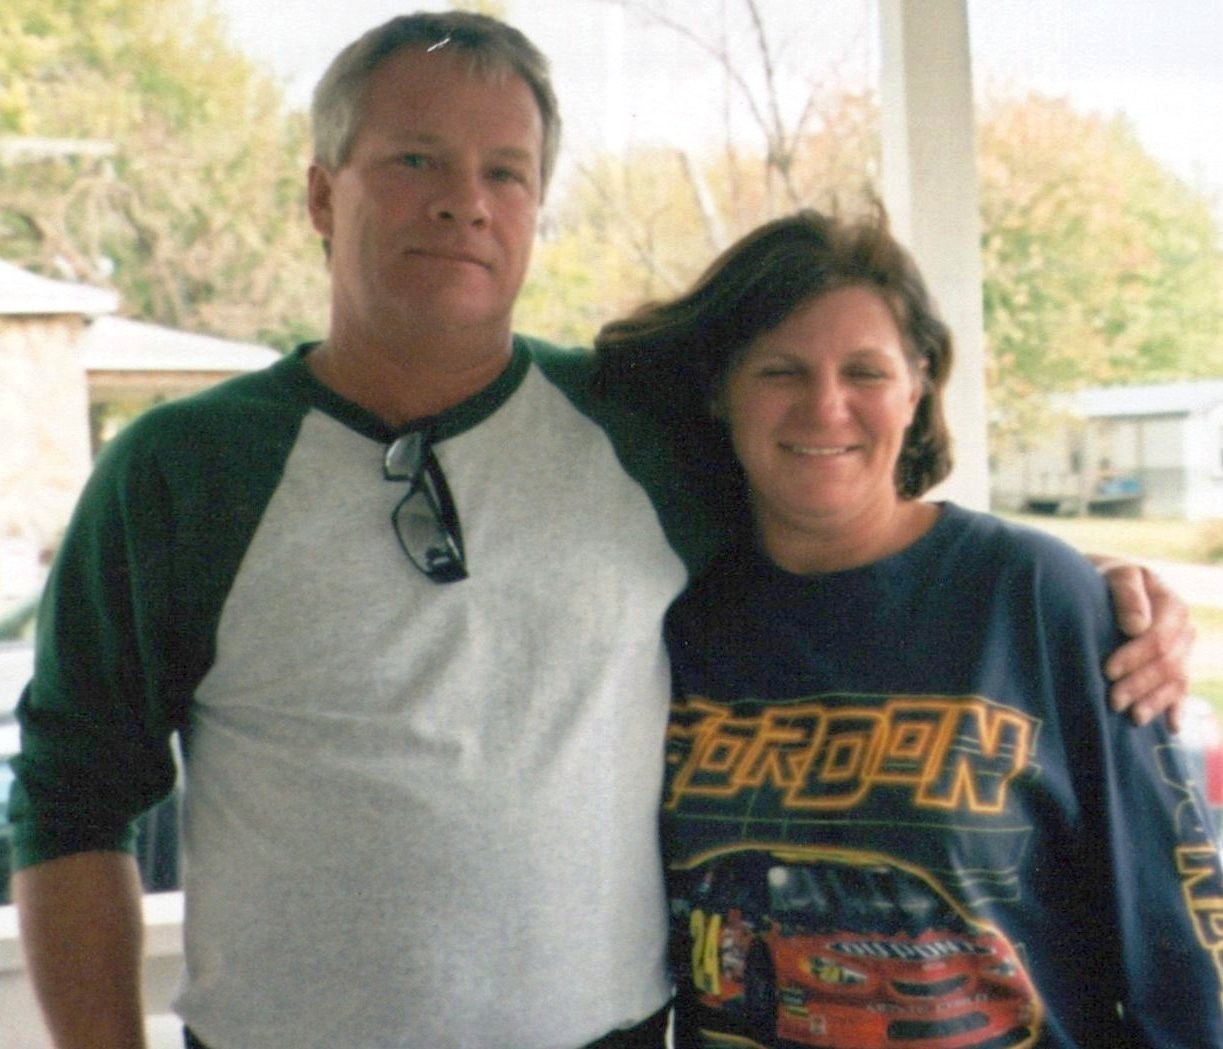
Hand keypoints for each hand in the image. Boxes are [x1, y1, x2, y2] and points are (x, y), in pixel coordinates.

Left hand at [1095, 559, 1194, 730]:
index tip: (1108, 670)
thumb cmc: (1103, 579)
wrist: (1100, 585)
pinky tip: (1172, 727)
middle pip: (1168, 664)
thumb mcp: (1114, 574)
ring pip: (1176, 681)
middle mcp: (1183, 629)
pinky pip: (1181, 691)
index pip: (1159, 638)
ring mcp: (1182, 650)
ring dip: (1155, 701)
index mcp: (1172, 604)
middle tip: (1113, 700)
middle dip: (1140, 684)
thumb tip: (1137, 627)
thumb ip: (1126, 593)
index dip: (1135, 656)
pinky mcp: (1175, 667)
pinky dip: (1177, 709)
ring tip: (1133, 718)